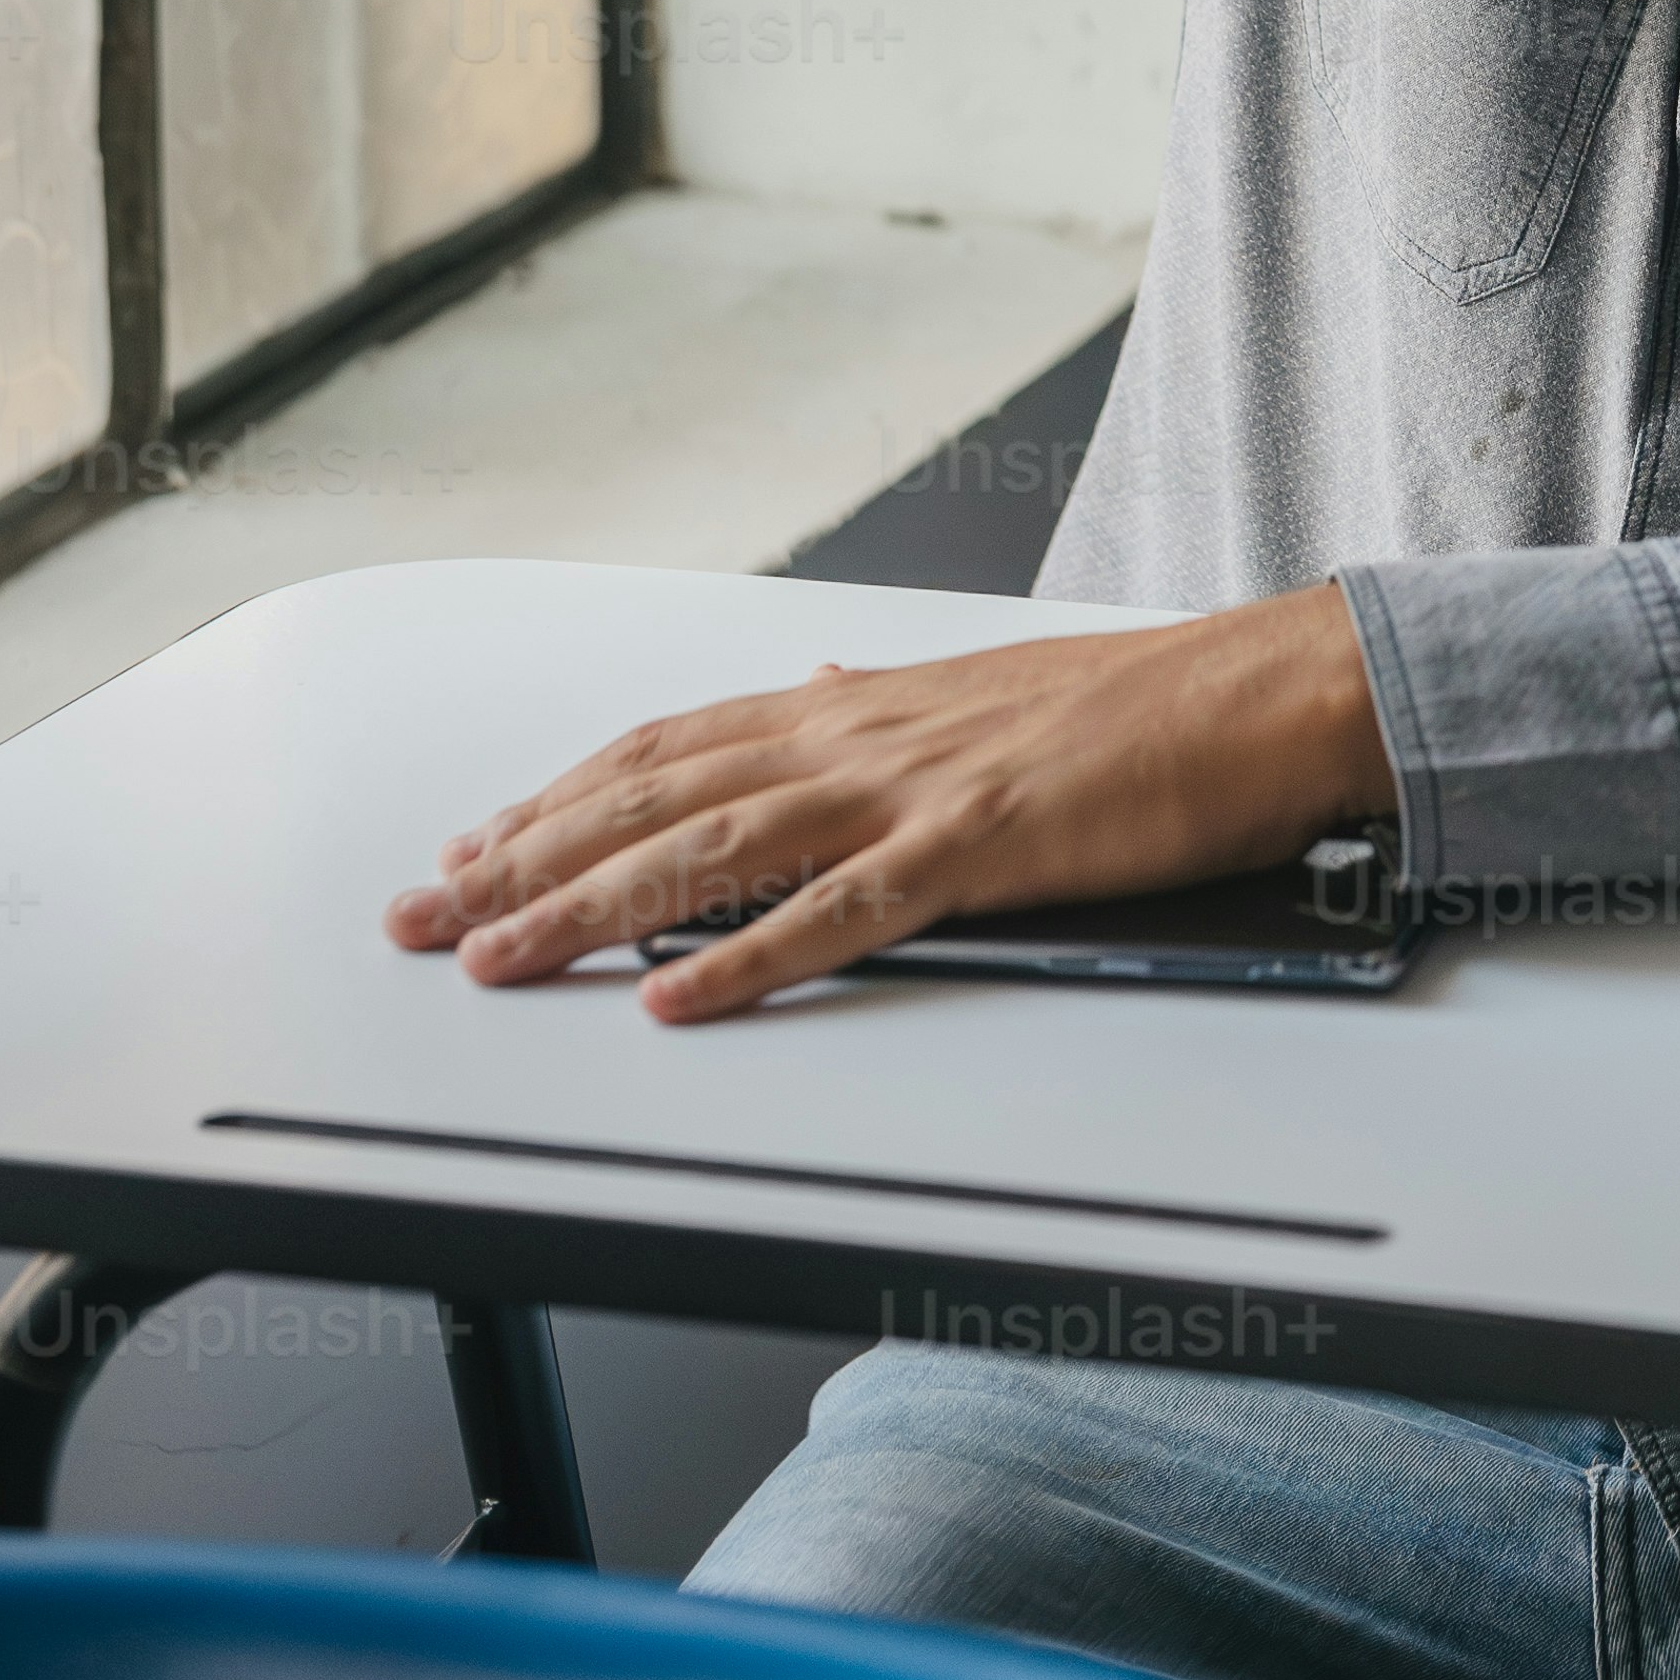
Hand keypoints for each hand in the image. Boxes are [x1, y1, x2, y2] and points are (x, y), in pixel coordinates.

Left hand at [381, 584, 1396, 1021]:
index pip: (669, 744)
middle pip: (655, 793)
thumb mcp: (979, 687)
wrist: (1259, 691)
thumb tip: (802, 677)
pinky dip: (745, 959)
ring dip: (589, 907)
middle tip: (419, 912)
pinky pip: (840, 914)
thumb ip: (876, 697)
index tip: (470, 842)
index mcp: (859, 700)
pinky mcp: (978, 848)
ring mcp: (914, 788)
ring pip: (713, 848)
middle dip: (522, 854)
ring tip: (494, 955)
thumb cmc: (1135, 704)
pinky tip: (672, 1003)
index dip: (556, 795)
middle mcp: (861, 730)